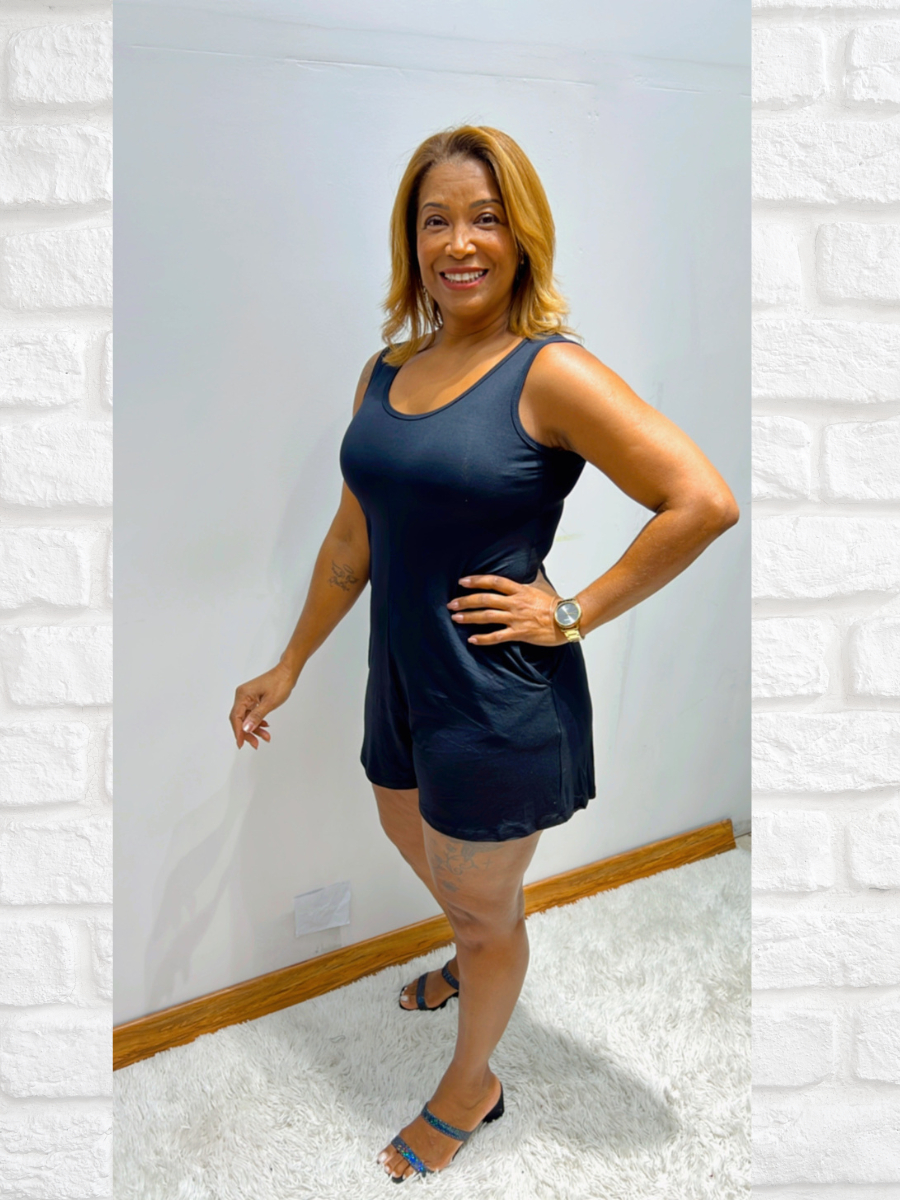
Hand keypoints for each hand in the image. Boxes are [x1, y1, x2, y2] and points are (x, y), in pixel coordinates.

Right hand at [229, 661, 296, 748]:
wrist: (288, 672)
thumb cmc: (280, 683)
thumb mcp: (270, 703)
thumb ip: (257, 716)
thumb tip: (246, 728)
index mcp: (243, 695)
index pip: (236, 717)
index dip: (238, 732)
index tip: (241, 743)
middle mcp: (242, 695)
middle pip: (240, 719)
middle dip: (247, 732)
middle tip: (255, 743)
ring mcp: (247, 696)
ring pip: (246, 717)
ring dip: (255, 728)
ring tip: (265, 736)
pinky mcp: (253, 698)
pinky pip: (251, 713)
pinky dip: (257, 721)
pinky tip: (264, 727)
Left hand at [446, 570, 565, 646]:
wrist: (567, 619)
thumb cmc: (555, 603)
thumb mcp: (541, 585)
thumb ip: (530, 577)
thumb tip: (529, 566)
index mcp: (519, 590)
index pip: (494, 582)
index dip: (476, 581)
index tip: (462, 581)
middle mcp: (515, 603)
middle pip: (485, 599)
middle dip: (466, 601)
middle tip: (451, 604)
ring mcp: (516, 618)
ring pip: (487, 616)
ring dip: (470, 617)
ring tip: (456, 618)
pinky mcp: (519, 633)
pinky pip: (497, 636)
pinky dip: (483, 639)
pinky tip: (472, 639)